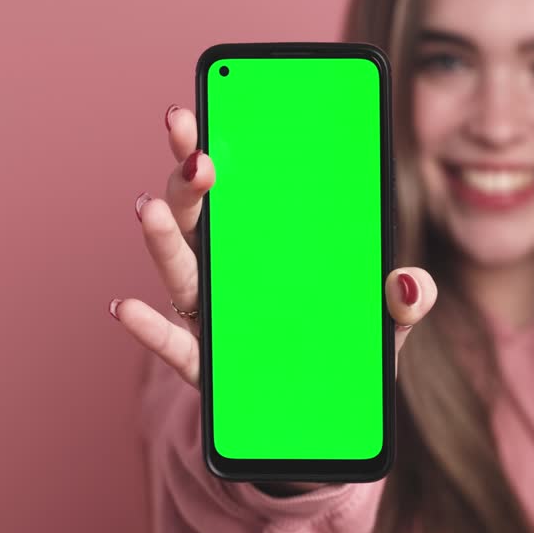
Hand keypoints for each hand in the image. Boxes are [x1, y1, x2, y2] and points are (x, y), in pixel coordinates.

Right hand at [109, 105, 435, 492]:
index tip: (196, 109)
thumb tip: (408, 281)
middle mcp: (226, 272)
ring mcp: (211, 317)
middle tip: (197, 155)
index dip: (209, 146)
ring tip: (148, 208)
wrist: (322, 422)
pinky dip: (148, 328)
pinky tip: (124, 306)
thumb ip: (405, 300)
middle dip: (188, 180)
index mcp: (263, 246)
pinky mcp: (206, 366)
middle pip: (197, 216)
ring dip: (162, 239)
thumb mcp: (385, 323)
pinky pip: (173, 345)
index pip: (234, 186)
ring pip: (180, 271)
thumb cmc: (344, 352)